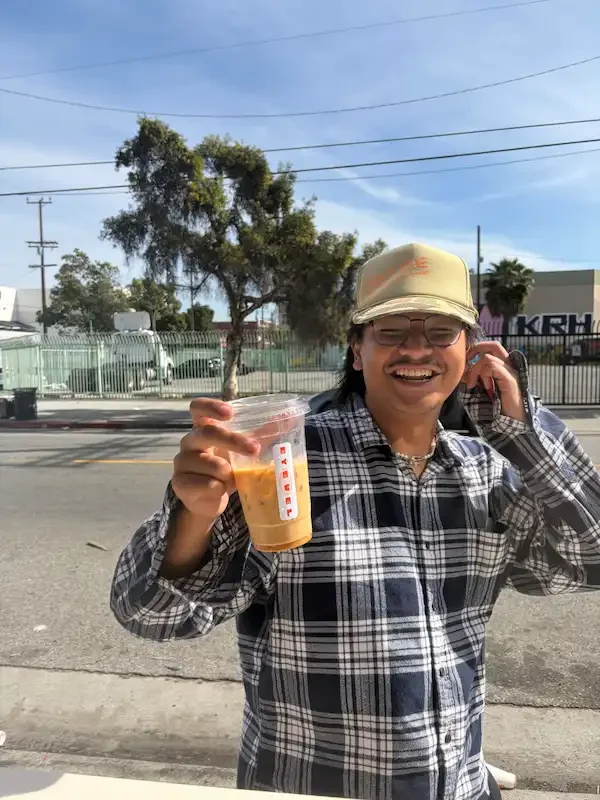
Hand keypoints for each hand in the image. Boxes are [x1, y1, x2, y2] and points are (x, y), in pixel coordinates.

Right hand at [172, 398, 258, 518]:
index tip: (229, 413)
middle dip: (233, 440)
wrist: (209, 500)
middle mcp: (189, 442)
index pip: (197, 408)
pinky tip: (221, 489)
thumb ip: (261, 433)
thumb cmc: (226, 468)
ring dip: (225, 470)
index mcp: (202, 428)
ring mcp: (182, 462)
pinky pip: (203, 483)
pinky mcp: (180, 484)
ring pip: (206, 462)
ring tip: (233, 477)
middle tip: (254, 449)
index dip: (210, 406)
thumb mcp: (242, 450)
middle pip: (206, 433)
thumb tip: (290, 417)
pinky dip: (217, 488)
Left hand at [463, 342, 525, 422]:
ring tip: (474, 384)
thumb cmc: (497, 404)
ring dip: (476, 371)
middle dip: (476, 349)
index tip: (466, 361)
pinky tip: (484, 387)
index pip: (491, 346)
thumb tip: (462, 369)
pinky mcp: (510, 379)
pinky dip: (484, 375)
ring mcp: (510, 372)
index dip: (476, 348)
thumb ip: (475, 376)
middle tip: (466, 362)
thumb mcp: (482, 386)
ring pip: (488, 358)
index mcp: (502, 365)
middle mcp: (508, 365)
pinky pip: (493, 367)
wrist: (512, 418)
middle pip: (494, 345)